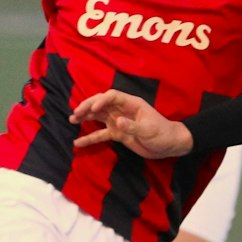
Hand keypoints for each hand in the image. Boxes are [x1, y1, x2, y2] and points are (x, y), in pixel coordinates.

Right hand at [70, 90, 192, 157]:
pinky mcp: (118, 134)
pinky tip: (78, 142)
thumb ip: (132, 126)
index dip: (100, 100)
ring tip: (72, 119)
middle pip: (101, 104)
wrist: (169, 145)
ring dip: (85, 117)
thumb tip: (117, 122)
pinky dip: (90, 137)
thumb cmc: (162, 133)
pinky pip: (101, 134)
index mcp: (131, 104)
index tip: (92, 109)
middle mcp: (122, 110)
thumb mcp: (149, 130)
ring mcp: (119, 122)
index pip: (112, 96)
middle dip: (88, 106)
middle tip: (76, 113)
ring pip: (98, 116)